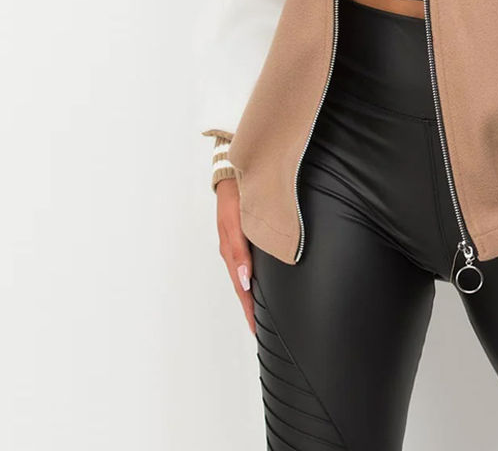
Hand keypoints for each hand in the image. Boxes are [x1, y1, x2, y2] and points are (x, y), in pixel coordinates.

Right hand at [215, 177, 254, 334]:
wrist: (233, 171)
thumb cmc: (237, 195)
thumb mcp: (236, 221)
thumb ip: (240, 249)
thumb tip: (245, 278)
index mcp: (232, 251)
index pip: (242, 288)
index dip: (249, 309)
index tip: (256, 330)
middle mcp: (233, 251)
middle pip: (243, 287)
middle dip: (250, 309)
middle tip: (259, 331)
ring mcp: (236, 245)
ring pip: (244, 277)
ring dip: (251, 296)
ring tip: (260, 315)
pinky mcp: (240, 237)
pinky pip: (245, 264)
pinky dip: (251, 279)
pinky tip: (258, 284)